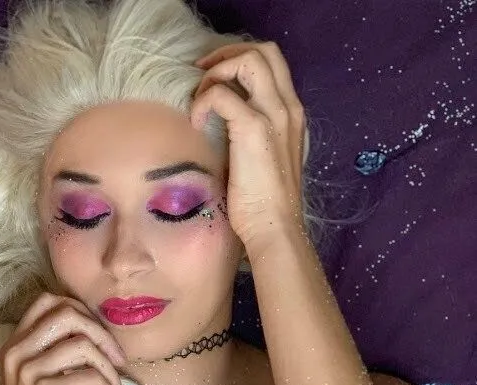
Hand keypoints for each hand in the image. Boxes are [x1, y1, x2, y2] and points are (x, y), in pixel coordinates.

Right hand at [0, 293, 127, 384]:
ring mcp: (28, 372)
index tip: (101, 342)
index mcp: (13, 347)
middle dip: (101, 334)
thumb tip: (97, 334)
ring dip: (111, 368)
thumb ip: (56, 356)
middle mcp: (16, 353)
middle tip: (117, 361)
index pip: (48, 301)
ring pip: (84, 344)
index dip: (82, 313)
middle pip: (67, 312)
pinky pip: (92, 375)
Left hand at [191, 41, 307, 251]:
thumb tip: (223, 128)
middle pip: (264, 52)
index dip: (240, 61)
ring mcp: (274, 116)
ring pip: (248, 61)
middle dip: (227, 55)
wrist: (275, 229)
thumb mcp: (265, 163)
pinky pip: (222, 94)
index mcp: (292, 116)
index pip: (273, 66)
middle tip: (202, 74)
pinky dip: (203, 101)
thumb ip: (253, 138)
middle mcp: (288, 109)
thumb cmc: (265, 207)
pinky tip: (195, 123)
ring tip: (200, 98)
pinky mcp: (254, 129)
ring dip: (217, 72)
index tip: (215, 79)